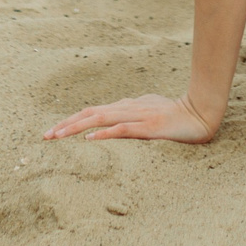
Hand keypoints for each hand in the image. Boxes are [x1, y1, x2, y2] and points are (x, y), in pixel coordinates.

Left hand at [41, 93, 218, 143]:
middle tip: (45, 136)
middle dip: (65, 124)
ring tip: (58, 136)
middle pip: (90, 113)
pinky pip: (122, 129)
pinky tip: (90, 138)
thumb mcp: (147, 112)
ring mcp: (137, 116)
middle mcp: (127, 107)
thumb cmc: (174, 114)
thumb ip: (130, 116)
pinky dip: (105, 133)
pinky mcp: (148, 127)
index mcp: (125, 106)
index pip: (91, 111)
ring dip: (77, 127)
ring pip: (100, 118)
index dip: (70, 120)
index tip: (52, 132)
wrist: (200, 113)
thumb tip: (113, 123)